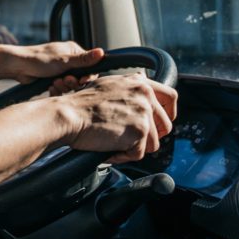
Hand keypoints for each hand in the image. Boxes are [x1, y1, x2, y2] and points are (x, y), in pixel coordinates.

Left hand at [2, 41, 104, 85]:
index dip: (88, 76)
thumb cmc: (39, 59)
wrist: (18, 66)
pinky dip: (57, 89)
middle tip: (64, 81)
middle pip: (80, 77)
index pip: (90, 66)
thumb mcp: (63, 61)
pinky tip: (50, 87)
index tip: (83, 81)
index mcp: (73, 52)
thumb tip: (102, 52)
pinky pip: (61, 88)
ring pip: (70, 84)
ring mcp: (60, 70)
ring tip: (55, 83)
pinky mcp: (52, 78)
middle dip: (73, 82)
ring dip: (64, 86)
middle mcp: (68, 60)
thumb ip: (83, 60)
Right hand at [61, 73, 176, 162]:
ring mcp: (144, 112)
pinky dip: (123, 156)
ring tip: (112, 142)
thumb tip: (137, 104)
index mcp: (138, 82)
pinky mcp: (140, 131)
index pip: (170, 96)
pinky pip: (139, 154)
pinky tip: (109, 147)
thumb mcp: (108, 86)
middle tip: (133, 141)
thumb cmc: (79, 105)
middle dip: (152, 136)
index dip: (168, 113)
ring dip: (134, 147)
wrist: (68, 115)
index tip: (161, 123)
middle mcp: (144, 94)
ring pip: (153, 143)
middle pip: (166, 124)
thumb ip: (128, 92)